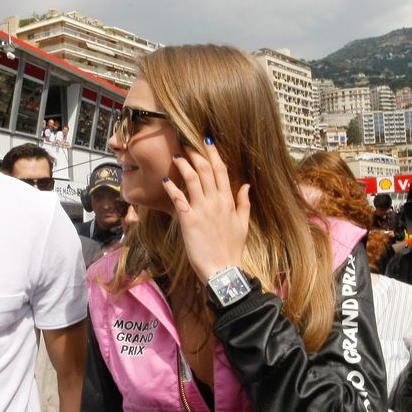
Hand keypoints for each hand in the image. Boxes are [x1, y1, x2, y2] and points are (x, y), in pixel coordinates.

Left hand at [161, 138, 250, 283]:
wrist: (223, 270)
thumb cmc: (232, 249)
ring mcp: (202, 210)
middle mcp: (216, 202)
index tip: (207, 141)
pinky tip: (165, 180)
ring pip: (192, 180)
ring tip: (176, 156)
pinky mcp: (189, 220)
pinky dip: (171, 188)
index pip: (221, 171)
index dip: (214, 154)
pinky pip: (179, 199)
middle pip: (205, 170)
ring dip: (183, 165)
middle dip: (195, 154)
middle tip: (186, 143)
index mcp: (229, 201)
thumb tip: (247, 185)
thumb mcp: (243, 224)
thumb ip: (244, 203)